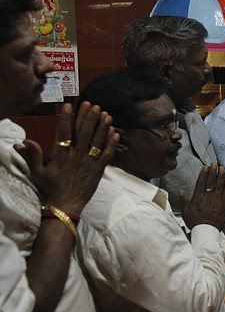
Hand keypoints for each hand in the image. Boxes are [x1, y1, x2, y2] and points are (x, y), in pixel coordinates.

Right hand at [16, 101, 117, 215]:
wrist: (65, 207)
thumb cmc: (50, 189)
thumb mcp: (37, 173)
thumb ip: (32, 156)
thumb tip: (22, 142)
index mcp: (60, 156)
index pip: (63, 133)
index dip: (67, 118)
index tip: (69, 106)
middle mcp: (76, 157)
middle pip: (83, 134)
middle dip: (88, 118)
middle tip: (93, 105)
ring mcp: (89, 163)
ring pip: (97, 142)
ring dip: (102, 127)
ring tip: (106, 114)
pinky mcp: (98, 170)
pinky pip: (107, 155)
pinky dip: (111, 144)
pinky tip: (115, 133)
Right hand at [181, 163, 224, 230]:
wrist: (206, 231)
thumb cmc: (195, 222)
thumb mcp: (185, 211)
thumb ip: (183, 200)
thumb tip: (180, 190)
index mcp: (198, 197)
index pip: (201, 182)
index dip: (204, 174)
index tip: (205, 167)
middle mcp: (208, 197)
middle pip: (211, 181)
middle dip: (213, 171)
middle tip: (214, 163)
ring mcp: (216, 200)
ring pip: (219, 185)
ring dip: (221, 175)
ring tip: (222, 168)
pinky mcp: (223, 204)